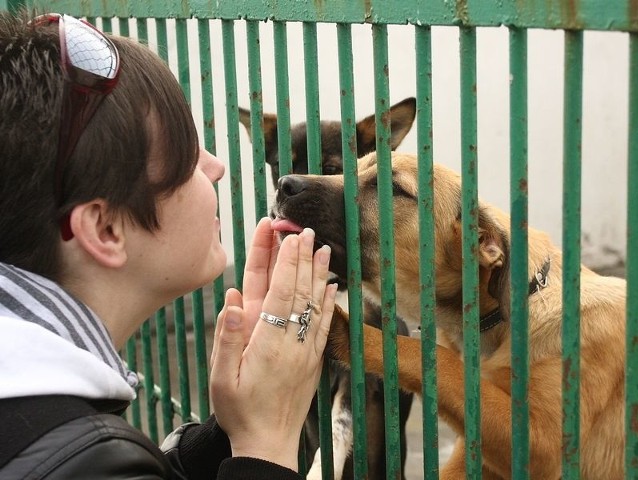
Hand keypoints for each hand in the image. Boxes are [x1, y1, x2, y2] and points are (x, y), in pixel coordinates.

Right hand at [209, 219, 337, 470]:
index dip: (283, 261)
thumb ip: (227, 338)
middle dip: (301, 257)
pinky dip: (329, 302)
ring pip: (315, 303)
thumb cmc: (240, 412)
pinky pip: (325, 324)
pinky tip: (332, 286)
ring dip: (318, 273)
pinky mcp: (314, 359)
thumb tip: (232, 298)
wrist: (270, 443)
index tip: (286, 235)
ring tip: (323, 247)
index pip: (278, 290)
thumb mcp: (220, 378)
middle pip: (298, 290)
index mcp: (266, 341)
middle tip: (305, 230)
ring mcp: (306, 349)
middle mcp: (291, 340)